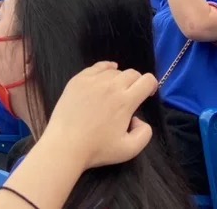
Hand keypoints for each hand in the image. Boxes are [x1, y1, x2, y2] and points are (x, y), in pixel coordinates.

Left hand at [42, 62, 156, 170]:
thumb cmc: (97, 149)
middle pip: (132, 73)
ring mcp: (93, 80)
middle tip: (131, 95)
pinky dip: (106, 67)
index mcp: (125, 101)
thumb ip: (145, 133)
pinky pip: (97, 67)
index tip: (147, 95)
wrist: (65, 145)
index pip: (147, 80)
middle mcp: (111, 85)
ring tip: (115, 91)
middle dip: (137, 82)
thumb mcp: (129, 150)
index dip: (151, 85)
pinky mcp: (78, 79)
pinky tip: (107, 72)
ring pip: (115, 71)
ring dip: (120, 78)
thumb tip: (138, 119)